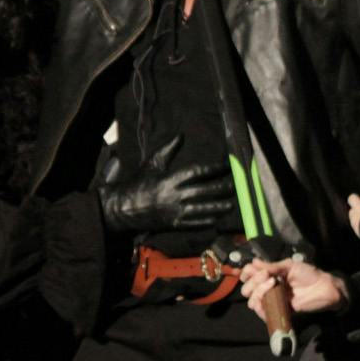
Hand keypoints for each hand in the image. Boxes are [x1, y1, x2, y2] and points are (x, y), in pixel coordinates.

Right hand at [98, 135, 234, 232]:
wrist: (125, 207)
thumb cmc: (140, 182)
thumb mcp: (152, 163)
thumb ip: (168, 150)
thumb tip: (180, 136)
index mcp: (170, 179)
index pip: (197, 172)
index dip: (213, 168)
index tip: (225, 166)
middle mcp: (175, 195)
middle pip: (205, 191)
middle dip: (221, 188)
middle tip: (234, 185)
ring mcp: (176, 211)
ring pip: (203, 209)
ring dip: (219, 206)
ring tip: (231, 204)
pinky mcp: (175, 224)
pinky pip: (196, 224)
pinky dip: (208, 221)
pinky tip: (218, 218)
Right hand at [241, 257, 347, 318]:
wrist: (323, 288)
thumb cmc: (308, 274)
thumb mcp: (289, 266)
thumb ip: (272, 267)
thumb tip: (254, 262)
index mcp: (270, 274)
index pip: (250, 273)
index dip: (246, 273)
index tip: (251, 271)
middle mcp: (268, 287)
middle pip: (248, 288)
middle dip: (253, 283)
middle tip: (267, 278)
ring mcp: (273, 300)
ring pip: (253, 301)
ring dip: (258, 293)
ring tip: (271, 286)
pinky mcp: (279, 311)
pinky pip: (264, 313)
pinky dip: (261, 308)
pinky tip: (267, 300)